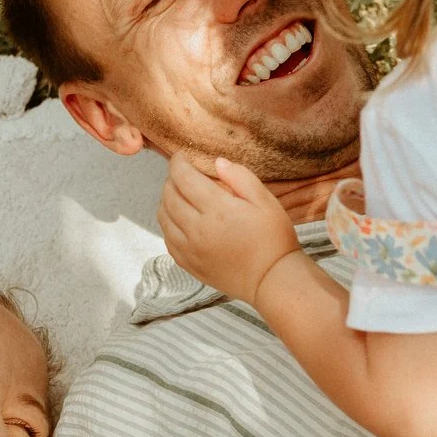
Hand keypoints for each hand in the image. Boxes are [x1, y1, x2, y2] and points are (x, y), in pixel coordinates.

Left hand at [158, 154, 303, 304]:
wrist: (271, 280)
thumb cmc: (273, 239)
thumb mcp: (266, 201)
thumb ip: (241, 177)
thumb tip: (217, 162)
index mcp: (217, 210)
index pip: (184, 178)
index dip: (178, 163)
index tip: (180, 156)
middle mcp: (198, 229)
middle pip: (169, 196)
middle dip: (172, 180)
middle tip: (182, 175)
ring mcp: (190, 249)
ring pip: (163, 217)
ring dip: (166, 201)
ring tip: (179, 195)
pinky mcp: (189, 264)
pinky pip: (167, 239)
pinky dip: (168, 224)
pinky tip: (179, 220)